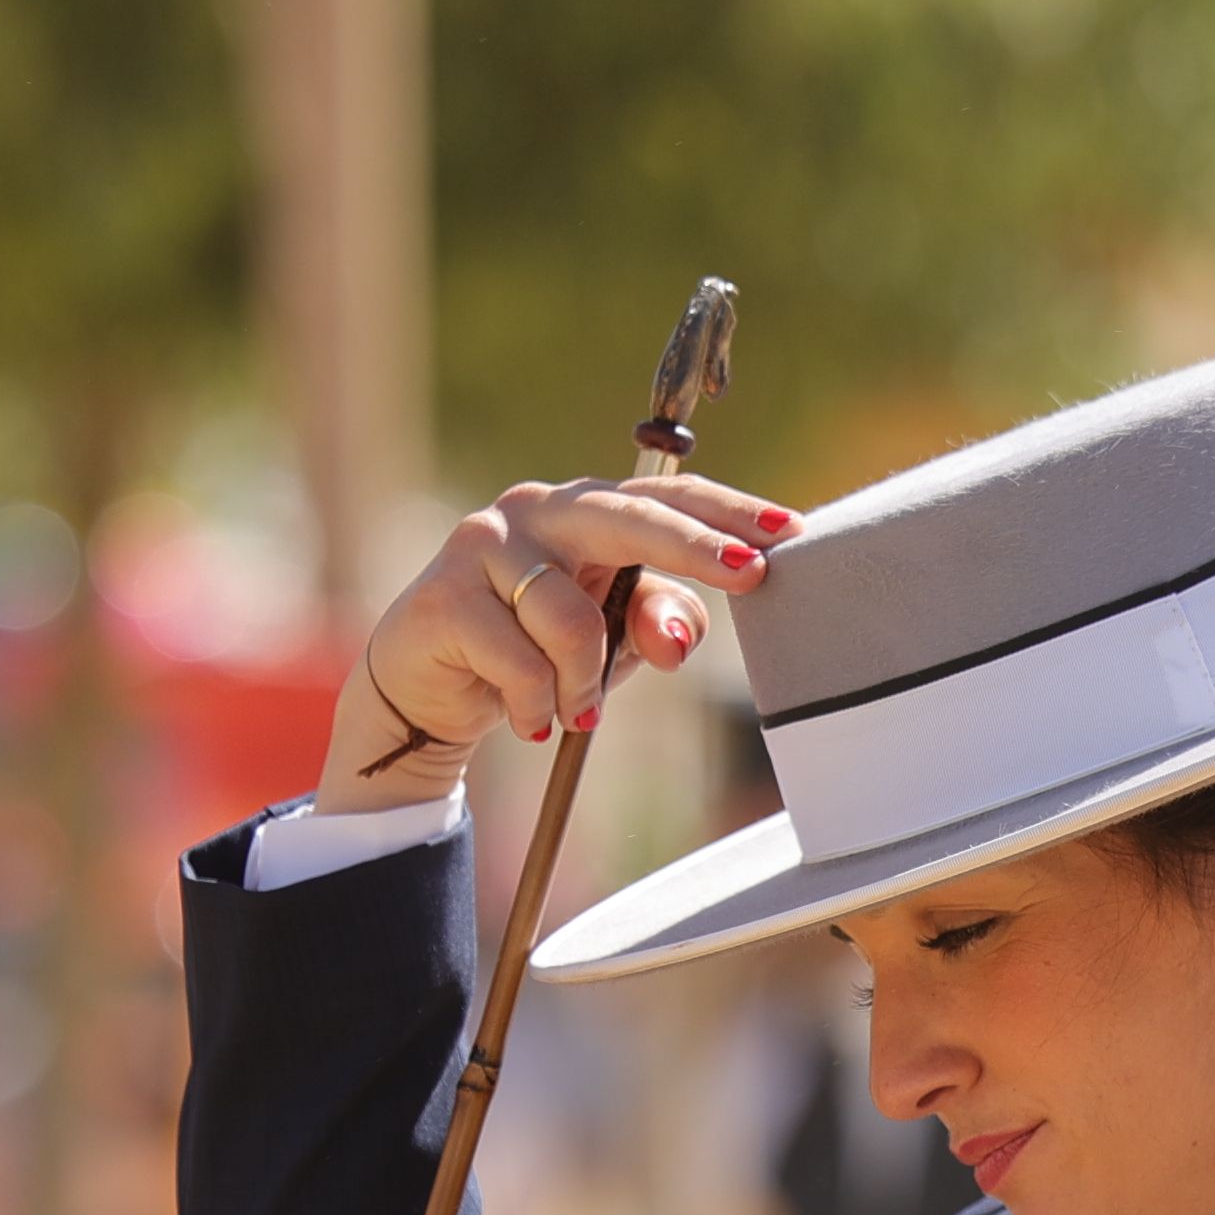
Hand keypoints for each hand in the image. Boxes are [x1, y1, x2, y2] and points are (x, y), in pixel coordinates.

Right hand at [317, 473, 793, 816]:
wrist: (426, 690)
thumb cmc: (535, 653)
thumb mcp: (613, 645)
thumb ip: (656, 624)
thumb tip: (683, 632)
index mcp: (585, 512)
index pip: (664, 496)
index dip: (725, 513)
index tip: (788, 532)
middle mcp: (535, 510)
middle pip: (624, 517)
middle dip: (691, 546)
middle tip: (749, 572)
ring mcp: (483, 547)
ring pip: (572, 617)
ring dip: (584, 681)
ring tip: (572, 709)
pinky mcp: (444, 597)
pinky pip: (521, 663)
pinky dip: (537, 704)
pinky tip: (527, 718)